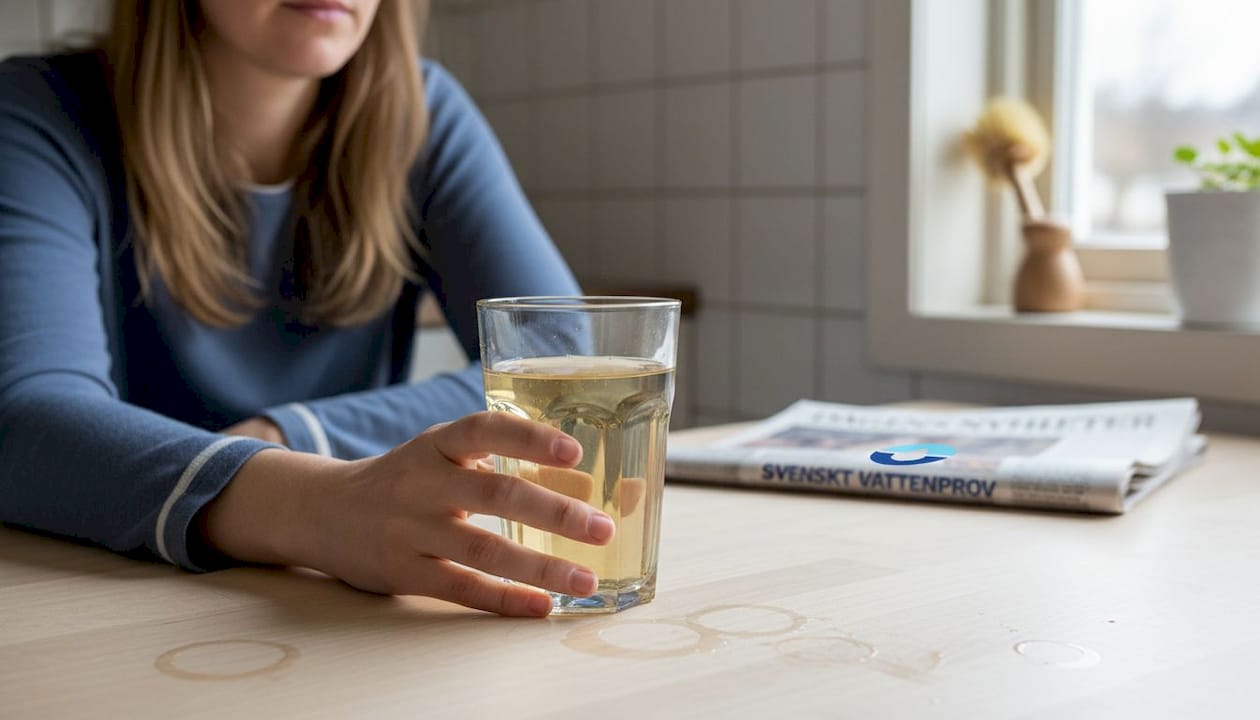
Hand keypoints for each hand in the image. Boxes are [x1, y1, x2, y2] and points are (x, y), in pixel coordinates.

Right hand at [200, 412, 614, 616]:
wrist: (323, 511)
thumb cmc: (406, 479)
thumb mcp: (443, 457)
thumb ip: (504, 464)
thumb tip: (584, 485)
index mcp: (437, 444)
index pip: (484, 430)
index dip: (529, 439)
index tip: (574, 452)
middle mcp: (423, 483)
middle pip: (495, 495)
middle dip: (555, 512)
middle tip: (601, 527)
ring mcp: (411, 530)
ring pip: (484, 549)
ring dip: (541, 566)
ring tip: (586, 580)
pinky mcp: (404, 572)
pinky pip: (462, 589)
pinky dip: (505, 599)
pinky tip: (542, 606)